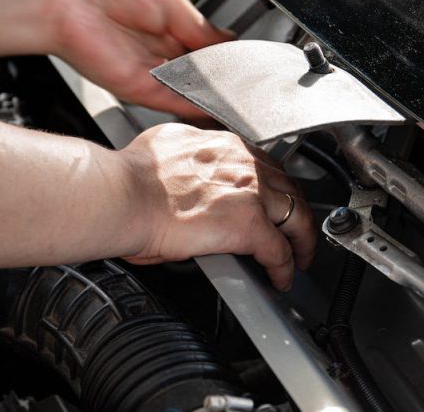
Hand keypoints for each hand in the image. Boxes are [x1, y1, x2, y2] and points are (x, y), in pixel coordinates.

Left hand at [52, 0, 233, 117]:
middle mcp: (159, 53)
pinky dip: (200, 106)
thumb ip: (200, 27)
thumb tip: (228, 39)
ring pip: (191, 91)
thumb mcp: (169, 0)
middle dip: (221, 77)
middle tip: (247, 79)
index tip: (246, 61)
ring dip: (214, 93)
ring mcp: (151, 74)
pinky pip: (177, 102)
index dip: (225, 55)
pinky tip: (222, 104)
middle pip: (199, 72)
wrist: (68, 4)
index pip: (204, 49)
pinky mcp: (142, 91)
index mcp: (167, 27)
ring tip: (242, 93)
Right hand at [120, 124, 315, 290]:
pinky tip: (281, 278)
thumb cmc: (130, 180)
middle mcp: (242, 162)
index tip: (273, 199)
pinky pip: (279, 251)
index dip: (273, 186)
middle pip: (288, 187)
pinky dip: (284, 268)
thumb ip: (188, 157)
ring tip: (298, 257)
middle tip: (297, 230)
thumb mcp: (167, 151)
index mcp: (223, 145)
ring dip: (301, 239)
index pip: (264, 164)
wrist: (122, 196)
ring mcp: (250, 192)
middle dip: (296, 210)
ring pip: (296, 216)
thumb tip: (184, 168)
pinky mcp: (249, 224)